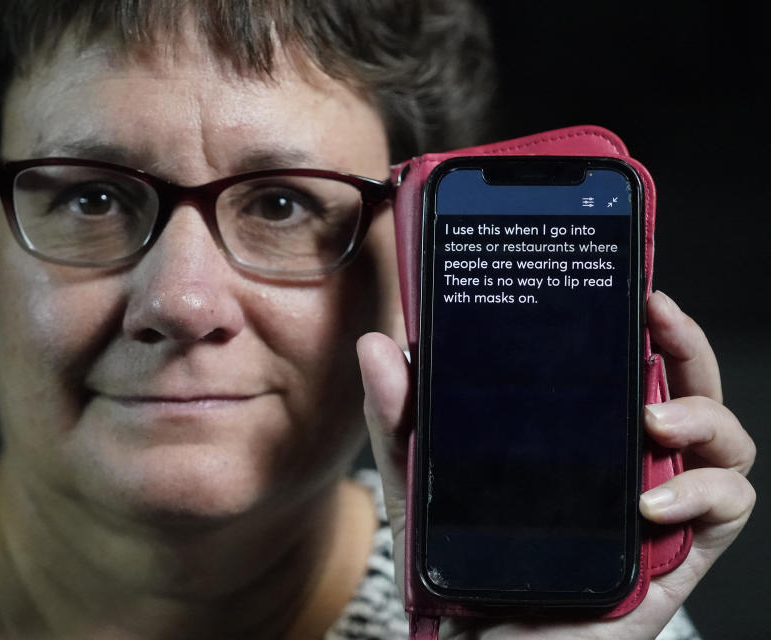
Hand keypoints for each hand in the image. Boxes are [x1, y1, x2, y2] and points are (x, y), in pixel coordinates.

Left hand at [356, 290, 755, 638]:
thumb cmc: (457, 563)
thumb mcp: (419, 479)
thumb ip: (399, 416)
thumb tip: (377, 345)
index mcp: (579, 433)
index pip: (623, 365)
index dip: (638, 322)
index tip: (627, 285)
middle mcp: (626, 461)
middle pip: (688, 387)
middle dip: (685, 343)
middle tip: (657, 315)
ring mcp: (656, 506)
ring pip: (725, 441)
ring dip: (703, 415)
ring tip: (652, 420)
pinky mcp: (674, 557)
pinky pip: (727, 509)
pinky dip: (706, 494)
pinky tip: (652, 501)